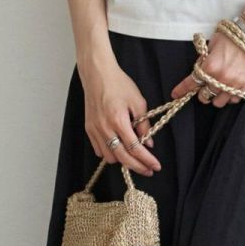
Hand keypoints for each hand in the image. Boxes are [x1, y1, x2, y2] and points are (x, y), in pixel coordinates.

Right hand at [81, 59, 161, 175]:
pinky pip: (99, 150)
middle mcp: (105, 128)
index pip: (135, 148)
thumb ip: (144, 124)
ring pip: (109, 157)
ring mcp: (94, 130)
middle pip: (122, 158)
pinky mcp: (88, 129)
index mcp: (118, 121)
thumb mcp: (138, 102)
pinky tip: (119, 148)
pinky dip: (110, 153)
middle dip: (137, 167)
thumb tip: (148, 143)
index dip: (147, 160)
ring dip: (123, 160)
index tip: (156, 166)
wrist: (97, 75)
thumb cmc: (119, 84)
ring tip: (133, 156)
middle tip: (148, 170)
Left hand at [171, 31, 244, 107]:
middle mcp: (220, 78)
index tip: (175, 94)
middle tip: (204, 87)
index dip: (181, 90)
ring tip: (218, 89)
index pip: (191, 83)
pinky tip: (230, 88)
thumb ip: (204, 60)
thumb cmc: (230, 38)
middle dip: (202, 92)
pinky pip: (234, 99)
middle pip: (204, 96)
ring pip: (219, 102)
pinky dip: (230, 96)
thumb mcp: (211, 45)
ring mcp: (234, 84)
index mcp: (209, 66)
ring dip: (216, 96)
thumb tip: (199, 70)